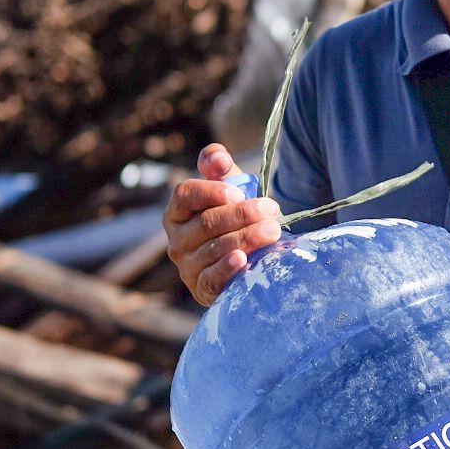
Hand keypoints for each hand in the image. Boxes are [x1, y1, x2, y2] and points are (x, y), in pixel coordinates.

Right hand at [164, 144, 282, 307]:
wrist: (250, 257)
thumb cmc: (235, 216)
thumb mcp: (229, 187)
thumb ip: (219, 165)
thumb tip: (218, 159)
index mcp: (178, 211)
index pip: (185, 194)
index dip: (211, 192)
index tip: (239, 193)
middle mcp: (177, 240)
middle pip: (206, 222)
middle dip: (241, 215)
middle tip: (271, 210)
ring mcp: (187, 266)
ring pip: (214, 249)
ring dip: (245, 238)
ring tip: (272, 230)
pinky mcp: (201, 289)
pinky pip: (212, 278)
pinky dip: (227, 268)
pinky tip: (243, 259)